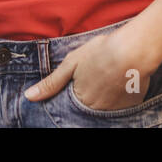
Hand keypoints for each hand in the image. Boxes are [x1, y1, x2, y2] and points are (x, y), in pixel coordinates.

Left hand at [23, 31, 158, 111]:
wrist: (133, 50)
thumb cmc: (100, 52)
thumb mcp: (71, 63)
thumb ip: (51, 82)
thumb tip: (29, 97)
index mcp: (79, 98)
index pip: (71, 103)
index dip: (76, 91)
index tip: (80, 82)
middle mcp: (95, 109)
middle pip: (88, 106)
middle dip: (90, 94)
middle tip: (97, 77)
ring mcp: (114, 110)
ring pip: (104, 106)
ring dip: (104, 95)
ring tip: (109, 77)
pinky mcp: (131, 106)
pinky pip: (121, 105)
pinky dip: (120, 95)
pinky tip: (121, 80)